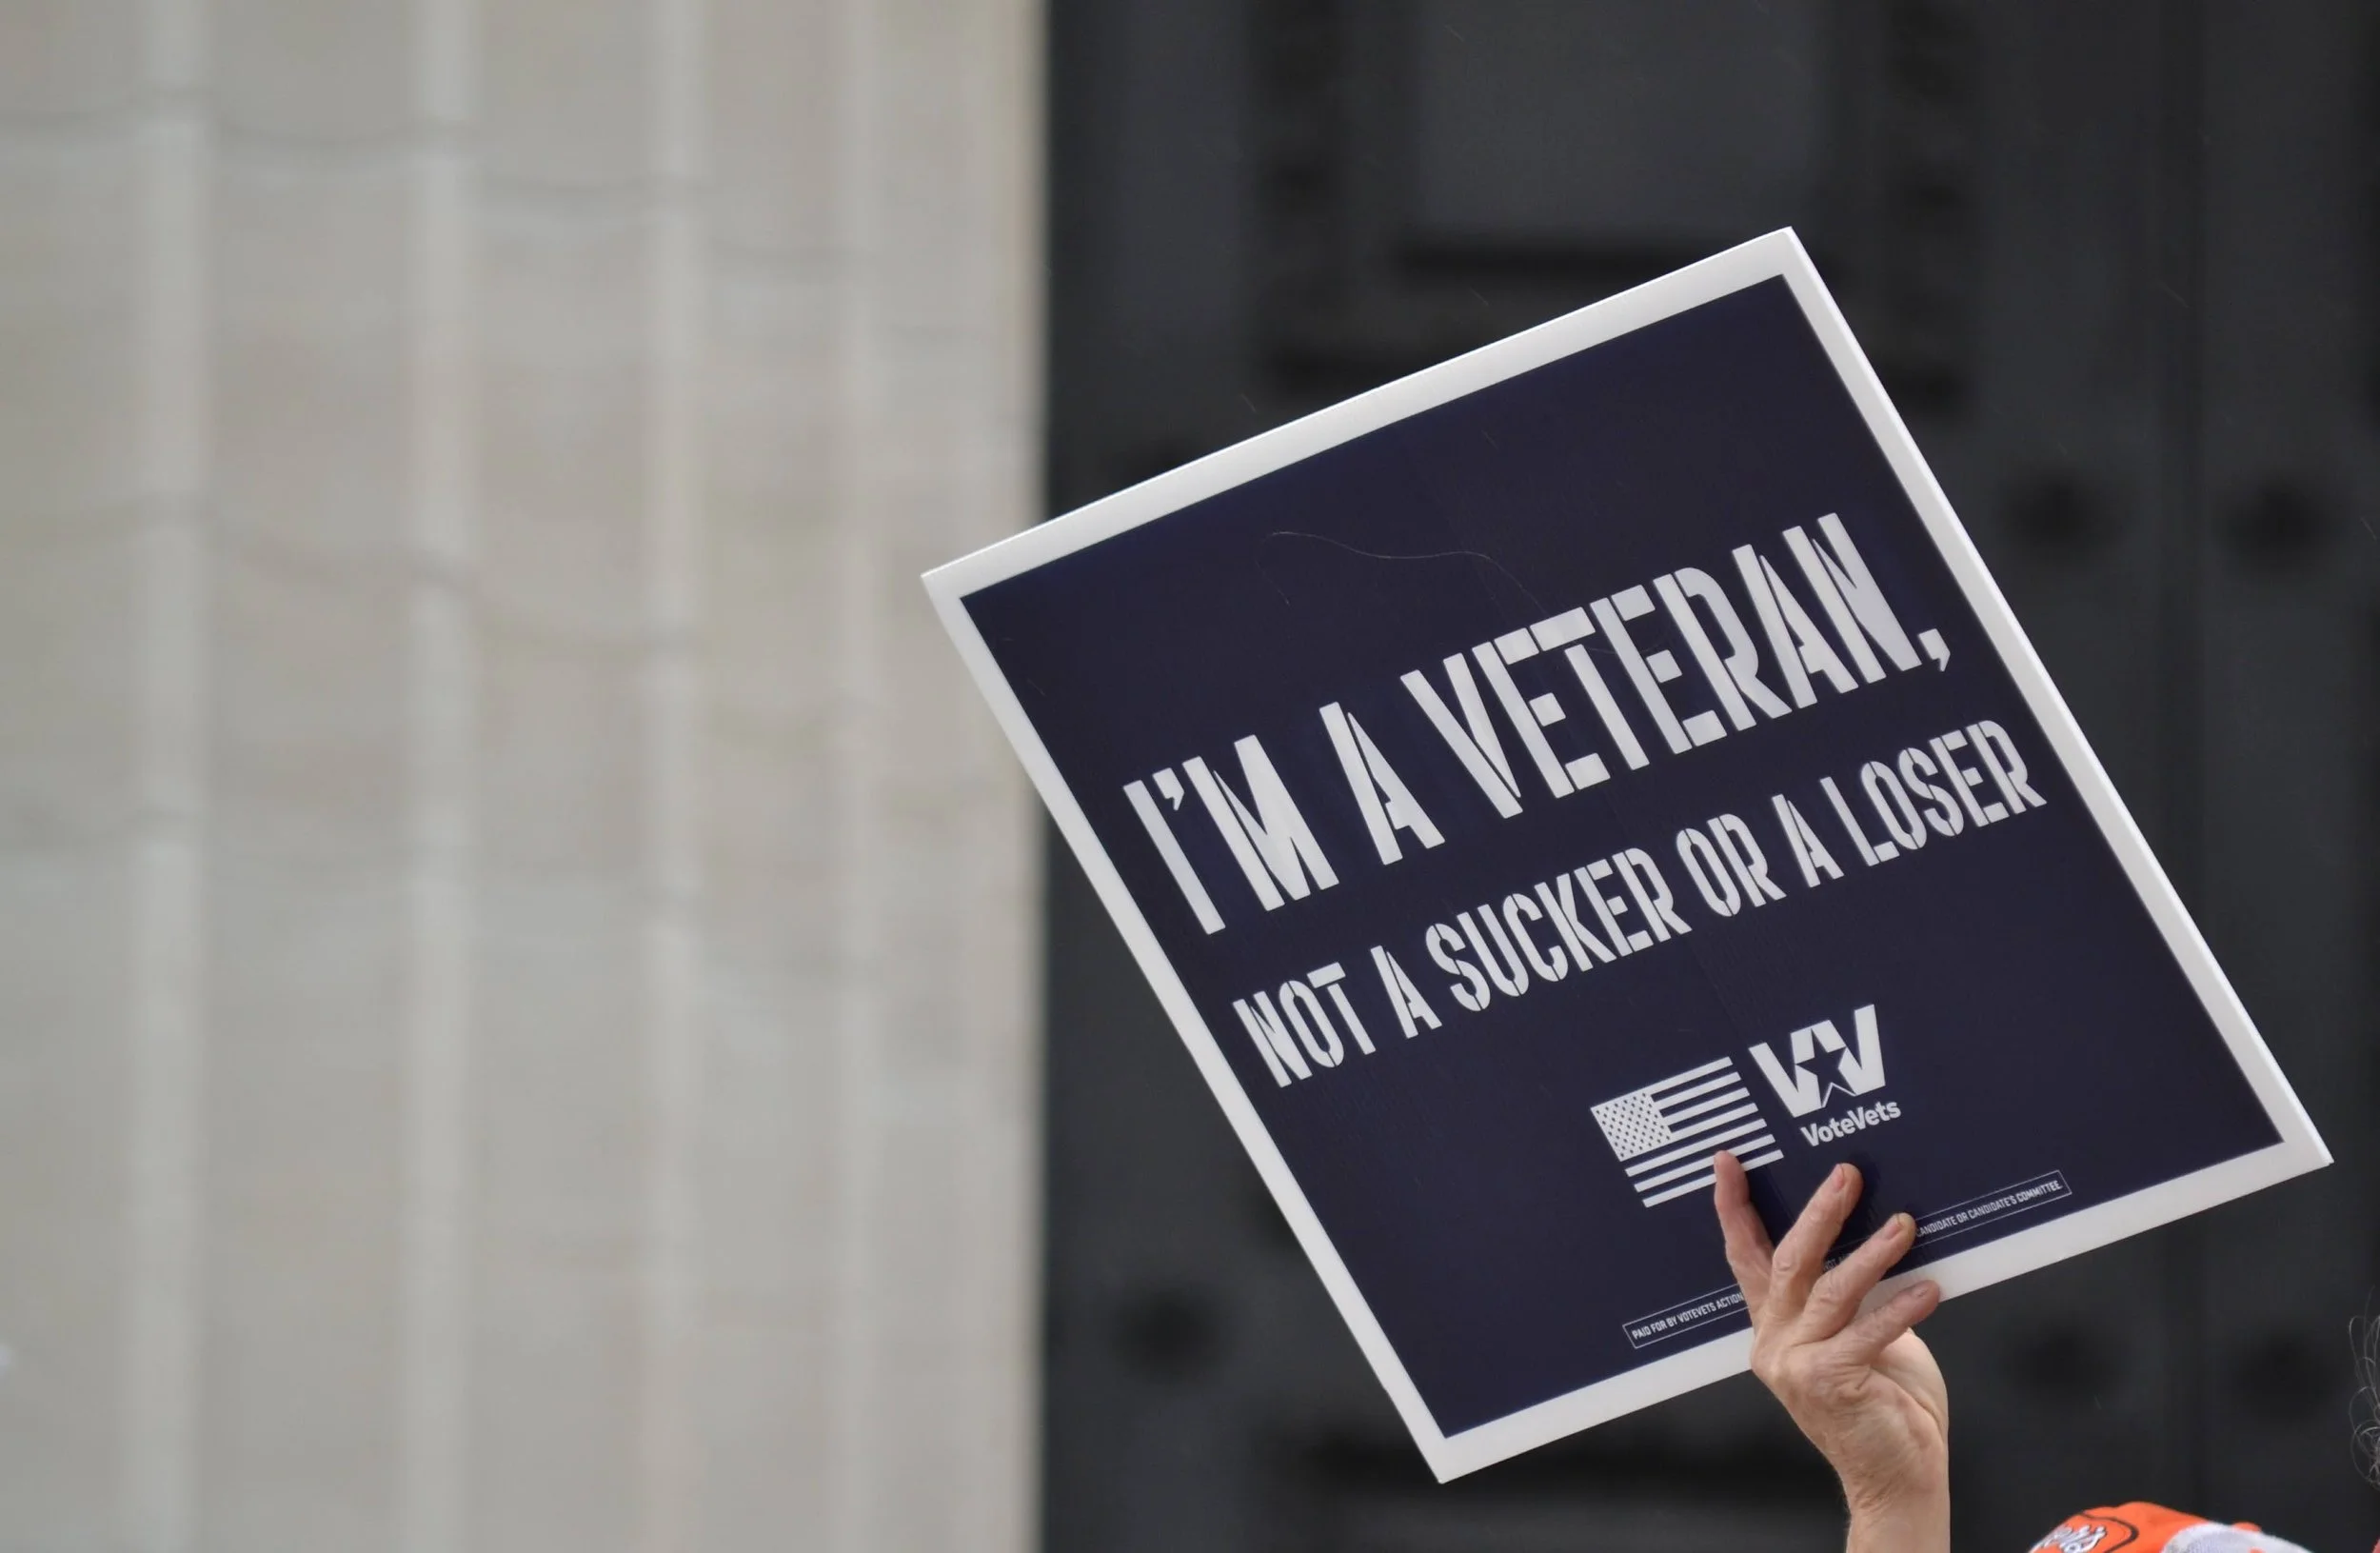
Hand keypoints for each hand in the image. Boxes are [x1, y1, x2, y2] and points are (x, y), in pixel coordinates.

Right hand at [1713, 1152, 1948, 1552]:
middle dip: (1818, 1213)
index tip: (1730, 1162)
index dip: (1735, 1207)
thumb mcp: (1862, 1336)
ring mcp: (1795, 1364)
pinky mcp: (1828, 1383)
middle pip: (1788, 1262)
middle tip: (1846, 1176)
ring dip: (1871, 1253)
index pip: (1746, 1257)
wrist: (1898, 1479)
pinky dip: (1899, 1307)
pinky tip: (1927, 1289)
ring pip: (1828, 1290)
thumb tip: (1878, 1233)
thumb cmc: (1887, 1404)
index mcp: (1774, 1327)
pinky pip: (1866, 1331)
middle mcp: (1774, 1342)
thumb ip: (1853, 1295)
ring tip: (1903, 1225)